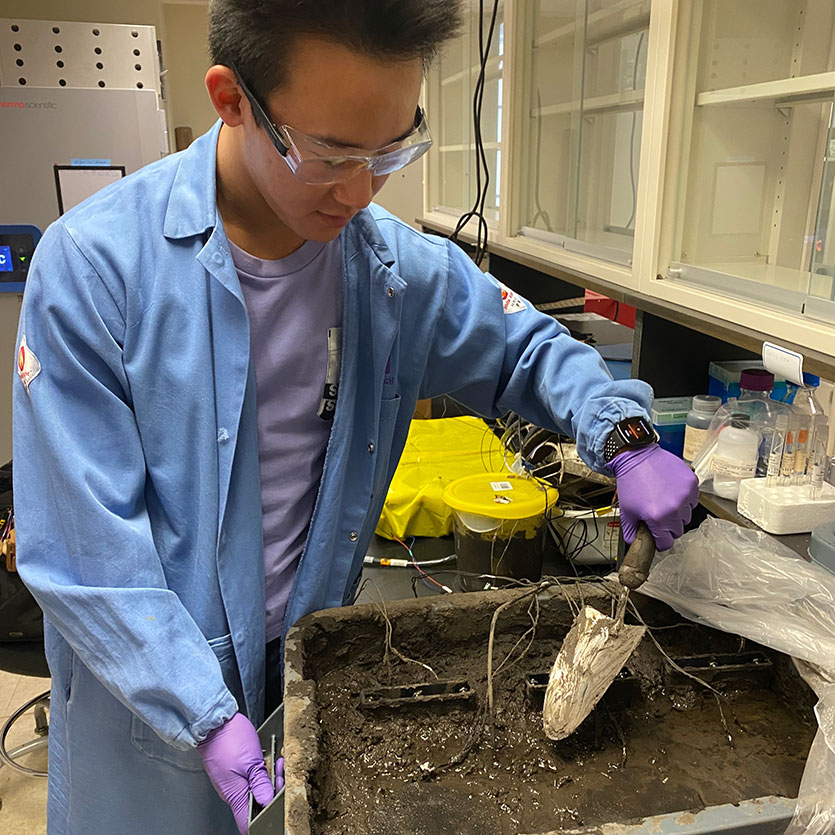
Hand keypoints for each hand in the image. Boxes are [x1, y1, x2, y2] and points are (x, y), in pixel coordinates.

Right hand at [198, 712, 275, 833]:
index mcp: (235, 796)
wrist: (214, 722)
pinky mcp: (234, 770)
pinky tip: (268, 761)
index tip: (278, 807)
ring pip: (255, 790)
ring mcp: (233, 781)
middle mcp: (233, 792)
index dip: (264, 820)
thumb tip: (268, 802)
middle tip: (281, 775)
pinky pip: (250, 779)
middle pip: (256, 806)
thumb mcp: (251, 762)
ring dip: (269, 780)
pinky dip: (262, 772)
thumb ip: (261, 784)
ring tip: (278, 764)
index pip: (248, 823)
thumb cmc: (229, 739)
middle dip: (273, 793)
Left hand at [609, 444, 698, 550]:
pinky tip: (671, 491)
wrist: (637, 457)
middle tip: (657, 513)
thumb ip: (631, 532)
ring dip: (677, 513)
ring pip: (687, 516)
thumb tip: (636, 543)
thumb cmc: (631, 481)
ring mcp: (685, 495)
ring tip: (664, 500)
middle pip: (678, 531)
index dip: (660, 540)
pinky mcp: (691, 484)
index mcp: (658, 518)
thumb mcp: (626, 511)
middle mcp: (674, 509)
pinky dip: (684, 499)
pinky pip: (692, 500)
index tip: (657, 535)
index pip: (666, 543)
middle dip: (667, 526)